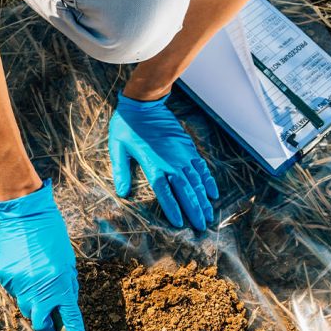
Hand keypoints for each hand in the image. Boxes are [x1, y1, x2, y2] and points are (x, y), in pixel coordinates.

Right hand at [0, 179, 88, 330]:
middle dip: (47, 326)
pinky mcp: (5, 278)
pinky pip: (14, 292)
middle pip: (41, 324)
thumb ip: (66, 288)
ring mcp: (20, 286)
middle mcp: (39, 290)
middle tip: (50, 318)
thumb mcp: (67, 263)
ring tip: (35, 279)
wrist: (24, 214)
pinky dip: (20, 286)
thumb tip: (63, 308)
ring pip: (26, 308)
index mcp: (60, 286)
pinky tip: (23, 267)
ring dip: (33, 302)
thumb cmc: (51, 235)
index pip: (71, 321)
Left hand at [108, 92, 218, 230]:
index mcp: (153, 164)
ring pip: (196, 181)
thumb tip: (122, 193)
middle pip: (185, 190)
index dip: (173, 208)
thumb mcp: (117, 148)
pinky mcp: (188, 148)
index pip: (165, 191)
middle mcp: (171, 162)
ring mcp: (182, 155)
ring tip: (209, 216)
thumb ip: (121, 171)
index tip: (180, 223)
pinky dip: (208, 180)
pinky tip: (213, 193)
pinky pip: (201, 167)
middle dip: (194, 210)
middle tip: (201, 227)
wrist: (144, 103)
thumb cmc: (127, 125)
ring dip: (203, 199)